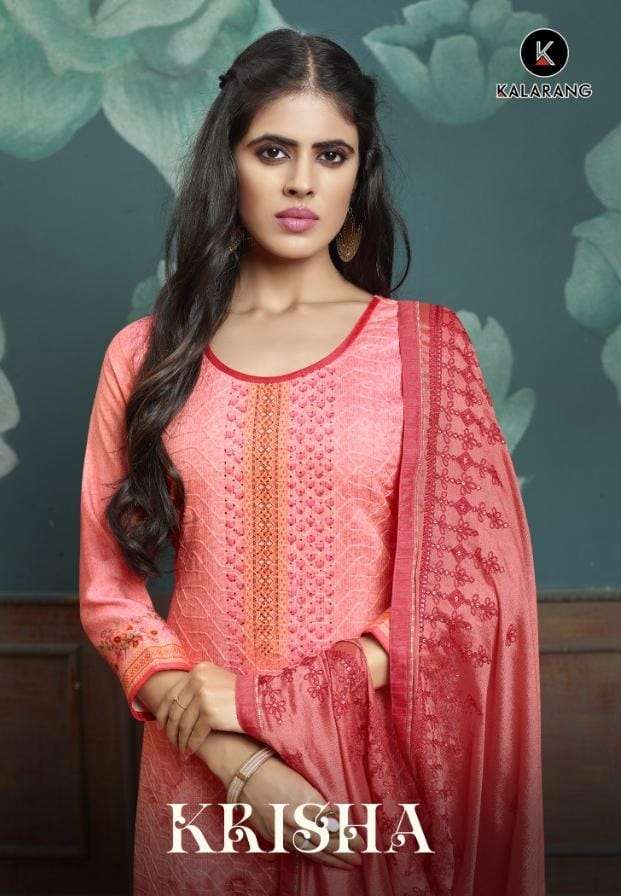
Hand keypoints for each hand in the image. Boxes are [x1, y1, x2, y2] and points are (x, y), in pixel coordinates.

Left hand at [156, 661, 242, 754]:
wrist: (258, 701)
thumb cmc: (238, 693)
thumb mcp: (215, 680)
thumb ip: (196, 685)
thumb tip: (174, 703)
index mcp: (198, 670)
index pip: (172, 693)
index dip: (163, 712)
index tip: (161, 725)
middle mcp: (198, 680)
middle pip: (176, 710)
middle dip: (171, 730)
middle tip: (171, 743)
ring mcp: (203, 696)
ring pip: (184, 724)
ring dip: (181, 741)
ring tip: (181, 751)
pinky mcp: (210, 713)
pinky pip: (195, 734)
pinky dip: (191, 745)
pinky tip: (190, 752)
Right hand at [240, 754, 365, 871]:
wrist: (245, 773)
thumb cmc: (275, 768)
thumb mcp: (302, 780)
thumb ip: (318, 802)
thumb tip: (335, 819)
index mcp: (306, 801)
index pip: (333, 825)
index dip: (348, 836)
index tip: (362, 842)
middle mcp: (295, 819)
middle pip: (324, 842)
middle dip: (344, 852)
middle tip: (360, 858)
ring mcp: (282, 830)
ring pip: (311, 850)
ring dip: (331, 859)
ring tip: (347, 865)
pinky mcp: (272, 835)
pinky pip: (296, 850)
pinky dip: (311, 856)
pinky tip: (321, 859)